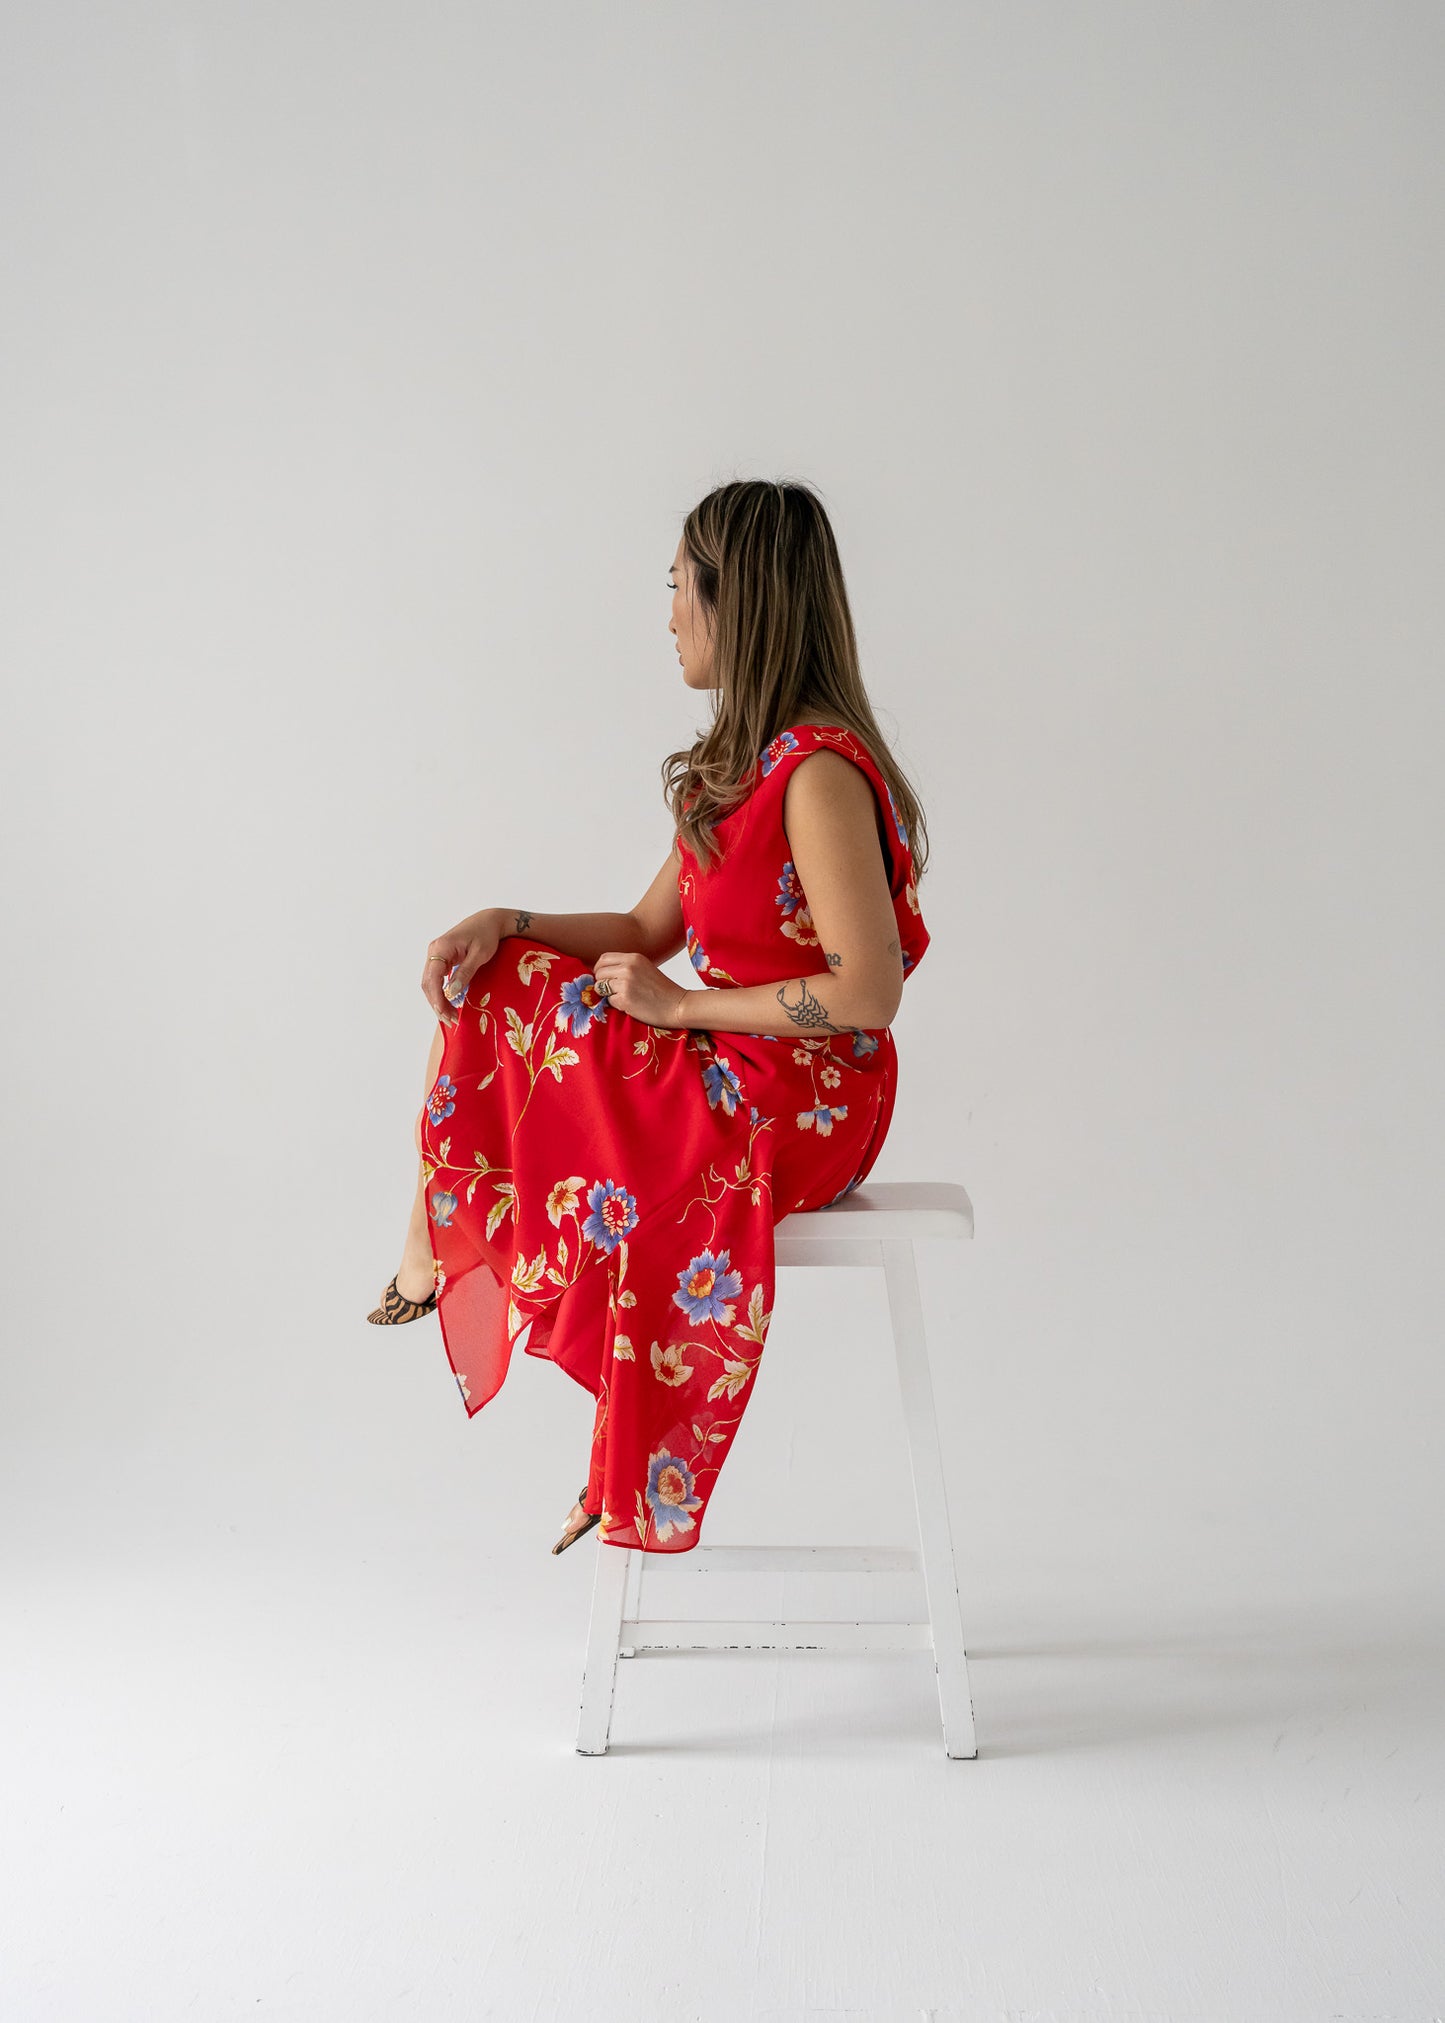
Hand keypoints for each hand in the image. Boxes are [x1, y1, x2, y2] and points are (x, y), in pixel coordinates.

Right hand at [422, 909, 500, 1024]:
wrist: (489, 921)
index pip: (432, 979)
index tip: (446, 1014)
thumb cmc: (486, 934)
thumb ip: (465, 973)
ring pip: (430, 982)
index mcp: (440, 948)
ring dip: (438, 1000)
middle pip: (428, 983)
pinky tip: (449, 1004)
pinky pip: (436, 979)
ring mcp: (436, 954)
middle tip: (450, 1020)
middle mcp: (433, 950)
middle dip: (437, 1004)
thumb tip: (451, 993)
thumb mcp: (479, 954)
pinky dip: (440, 992)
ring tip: (450, 1016)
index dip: (437, 999)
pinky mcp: (441, 958)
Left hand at [591, 950, 690, 1028]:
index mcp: (633, 958)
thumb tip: (601, 972)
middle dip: (601, 983)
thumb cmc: (663, 990)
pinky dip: (615, 1004)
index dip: (600, 969)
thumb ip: (625, 966)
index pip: (603, 959)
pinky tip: (629, 1005)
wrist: (678, 1005)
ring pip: (600, 987)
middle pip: (599, 972)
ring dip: (607, 994)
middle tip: (611, 991)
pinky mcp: (625, 999)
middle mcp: (628, 967)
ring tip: (622, 997)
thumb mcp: (645, 968)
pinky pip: (608, 1001)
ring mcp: (626, 983)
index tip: (603, 978)